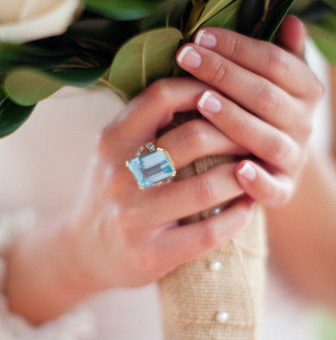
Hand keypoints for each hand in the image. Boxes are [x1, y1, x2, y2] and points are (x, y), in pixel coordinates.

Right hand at [67, 77, 255, 292]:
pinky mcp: (151, 253)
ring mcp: (134, 216)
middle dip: (236, 134)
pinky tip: (248, 207)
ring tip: (256, 169)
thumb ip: (146, 122)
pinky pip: (209, 233)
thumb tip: (203, 85)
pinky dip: (238, 216)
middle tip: (255, 136)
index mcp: (113, 140)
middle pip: (194, 138)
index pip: (162, 96)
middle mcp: (120, 174)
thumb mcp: (113, 150)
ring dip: (243, 175)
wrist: (83, 251)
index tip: (228, 94)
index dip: (203, 88)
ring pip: (208, 186)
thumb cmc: (111, 191)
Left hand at [176, 16, 323, 205]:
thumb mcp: (272, 81)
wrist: (273, 165)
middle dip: (223, 73)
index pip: (274, 61)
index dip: (238, 47)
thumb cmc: (261, 112)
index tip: (201, 36)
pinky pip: (274, 188)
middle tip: (186, 57)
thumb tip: (292, 20)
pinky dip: (259, 181)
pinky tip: (239, 170)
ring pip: (267, 138)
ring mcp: (293, 157)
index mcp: (306, 90)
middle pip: (265, 95)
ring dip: (235, 119)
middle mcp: (304, 123)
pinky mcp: (283, 190)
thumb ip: (279, 54)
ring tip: (201, 102)